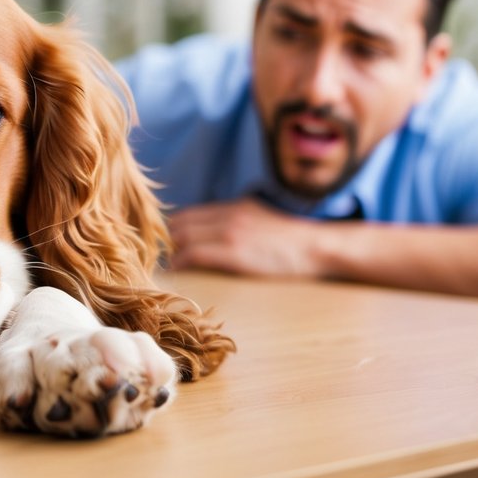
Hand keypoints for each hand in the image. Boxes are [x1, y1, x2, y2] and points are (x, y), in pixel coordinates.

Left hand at [167, 198, 324, 277]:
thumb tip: (221, 232)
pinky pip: (194, 253)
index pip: (189, 213)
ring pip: (183, 236)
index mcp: (235, 207)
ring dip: (170, 252)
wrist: (316, 246)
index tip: (167, 245)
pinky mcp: (234, 251)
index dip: (173, 229)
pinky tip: (177, 270)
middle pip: (180, 223)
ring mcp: (230, 232)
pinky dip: (180, 261)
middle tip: (162, 258)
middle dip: (167, 241)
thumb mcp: (262, 219)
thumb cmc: (293, 240)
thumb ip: (240, 221)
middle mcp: (228, 215)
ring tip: (167, 266)